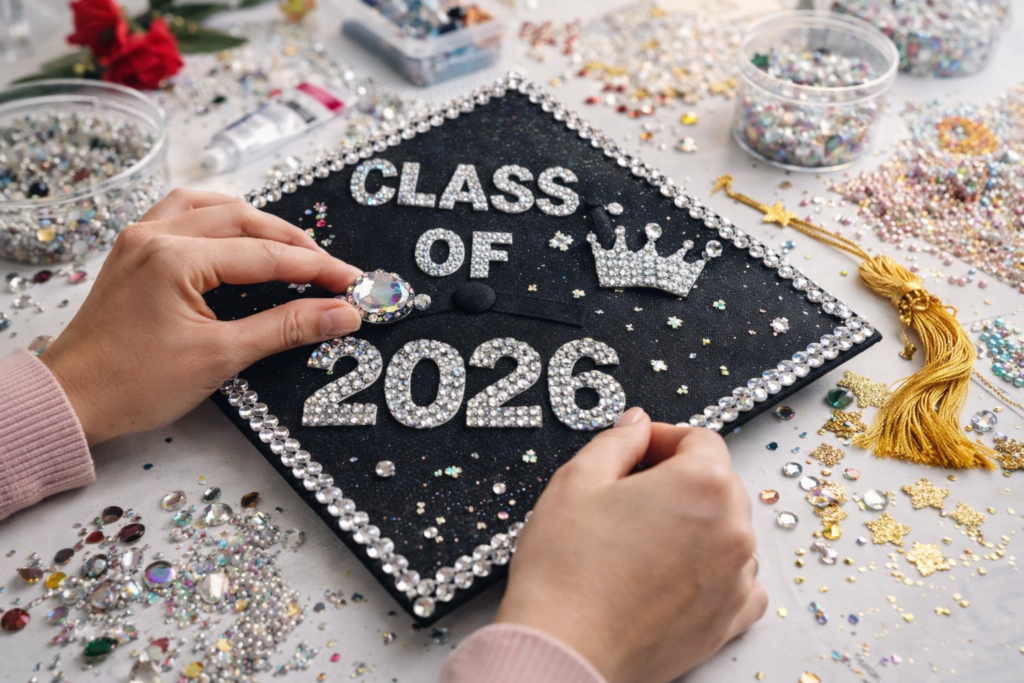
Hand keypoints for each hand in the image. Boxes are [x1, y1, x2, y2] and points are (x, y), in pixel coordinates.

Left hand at [42, 189, 363, 445]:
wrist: (71, 399)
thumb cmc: (135, 384)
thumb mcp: (221, 357)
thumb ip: (287, 328)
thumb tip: (342, 314)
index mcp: (175, 258)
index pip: (265, 256)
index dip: (317, 270)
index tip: (354, 283)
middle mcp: (155, 234)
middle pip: (244, 220)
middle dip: (295, 245)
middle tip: (334, 273)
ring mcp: (141, 237)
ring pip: (216, 208)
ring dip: (260, 225)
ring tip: (294, 251)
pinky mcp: (134, 249)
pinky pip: (185, 213)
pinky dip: (222, 219)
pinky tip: (240, 235)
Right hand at [495, 408, 766, 682]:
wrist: (563, 649)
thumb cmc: (565, 569)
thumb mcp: (577, 480)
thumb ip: (617, 440)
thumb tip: (637, 424)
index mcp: (702, 484)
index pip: (699, 440)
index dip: (662, 438)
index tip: (635, 450)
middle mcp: (732, 529)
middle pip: (718, 483)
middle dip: (678, 479)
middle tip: (629, 493)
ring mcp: (736, 579)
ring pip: (727, 530)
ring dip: (696, 524)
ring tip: (643, 539)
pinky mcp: (729, 621)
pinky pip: (738, 582)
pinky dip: (714, 571)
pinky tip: (673, 573)